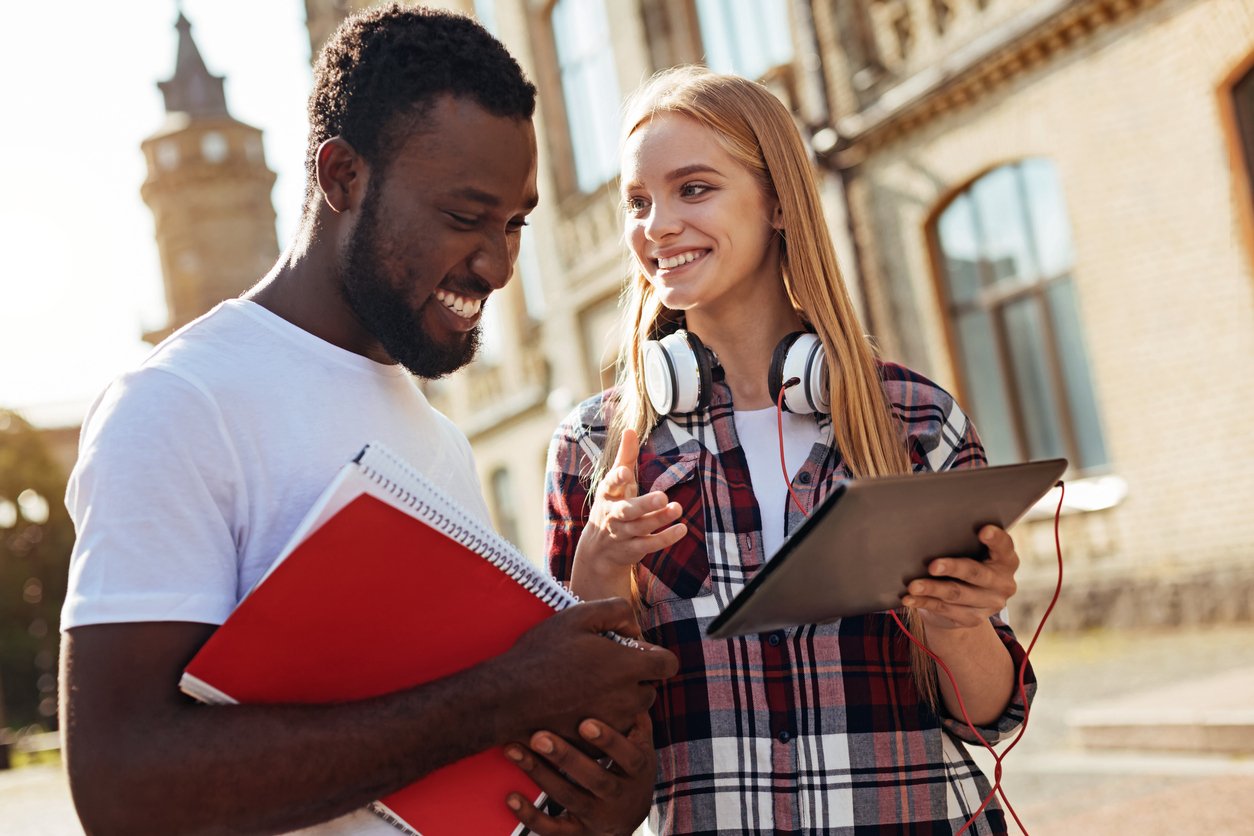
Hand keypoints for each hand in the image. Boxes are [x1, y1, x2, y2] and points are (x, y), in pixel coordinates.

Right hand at [497, 598, 677, 740]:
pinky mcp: (597, 746)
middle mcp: (627, 700)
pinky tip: (574, 707)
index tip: (633, 654)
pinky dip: (600, 722)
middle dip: (634, 680)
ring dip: (618, 701)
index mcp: (628, 667)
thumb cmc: (541, 654)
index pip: (668, 664)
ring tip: (585, 688)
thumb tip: (634, 627)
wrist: (507, 698)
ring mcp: (613, 726)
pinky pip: (610, 732)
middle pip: (649, 690)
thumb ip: (616, 611)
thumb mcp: (578, 616)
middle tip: (601, 669)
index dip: (654, 657)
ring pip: (630, 712)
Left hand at [505, 713, 655, 835]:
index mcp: (638, 769)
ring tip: (513, 750)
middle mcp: (619, 796)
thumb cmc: (629, 768)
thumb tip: (633, 679)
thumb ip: (635, 718)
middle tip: (539, 737)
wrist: (629, 818)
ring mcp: (597, 817)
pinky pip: (552, 829)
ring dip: (539, 774)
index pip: (627, 756)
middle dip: (565, 757)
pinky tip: (511, 797)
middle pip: (594, 777)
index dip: (609, 740)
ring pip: (568, 797)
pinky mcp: (577, 833)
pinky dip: (530, 816)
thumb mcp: (641, 745)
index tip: (585, 723)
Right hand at [578, 428, 686, 569]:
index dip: (618, 479)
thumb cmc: (612, 505)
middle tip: (662, 497)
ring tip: (677, 508)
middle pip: (628, 510)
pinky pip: (649, 544)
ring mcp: (623, 534)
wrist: (598, 550)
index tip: (626, 472)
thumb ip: (624, 457)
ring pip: (641, 527)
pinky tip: (681, 529)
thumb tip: (630, 429)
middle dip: (644, 505)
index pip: (610, 485)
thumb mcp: (615, 482)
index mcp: (608, 494)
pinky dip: (665, 538)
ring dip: (659, 519)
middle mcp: (613, 514)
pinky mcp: (633, 549)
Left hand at [902, 525, 1018, 630]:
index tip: (983, 530)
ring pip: (957, 594)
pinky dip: (924, 602)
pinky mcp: (972, 619)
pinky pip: (945, 610)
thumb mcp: (971, 552)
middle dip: (953, 568)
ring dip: (932, 589)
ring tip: (913, 586)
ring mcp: (989, 604)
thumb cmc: (966, 562)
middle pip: (976, 573)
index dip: (996, 538)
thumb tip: (932, 535)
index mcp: (1006, 561)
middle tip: (932, 565)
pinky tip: (910, 598)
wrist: (966, 601)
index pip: (1004, 547)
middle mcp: (1002, 584)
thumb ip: (963, 543)